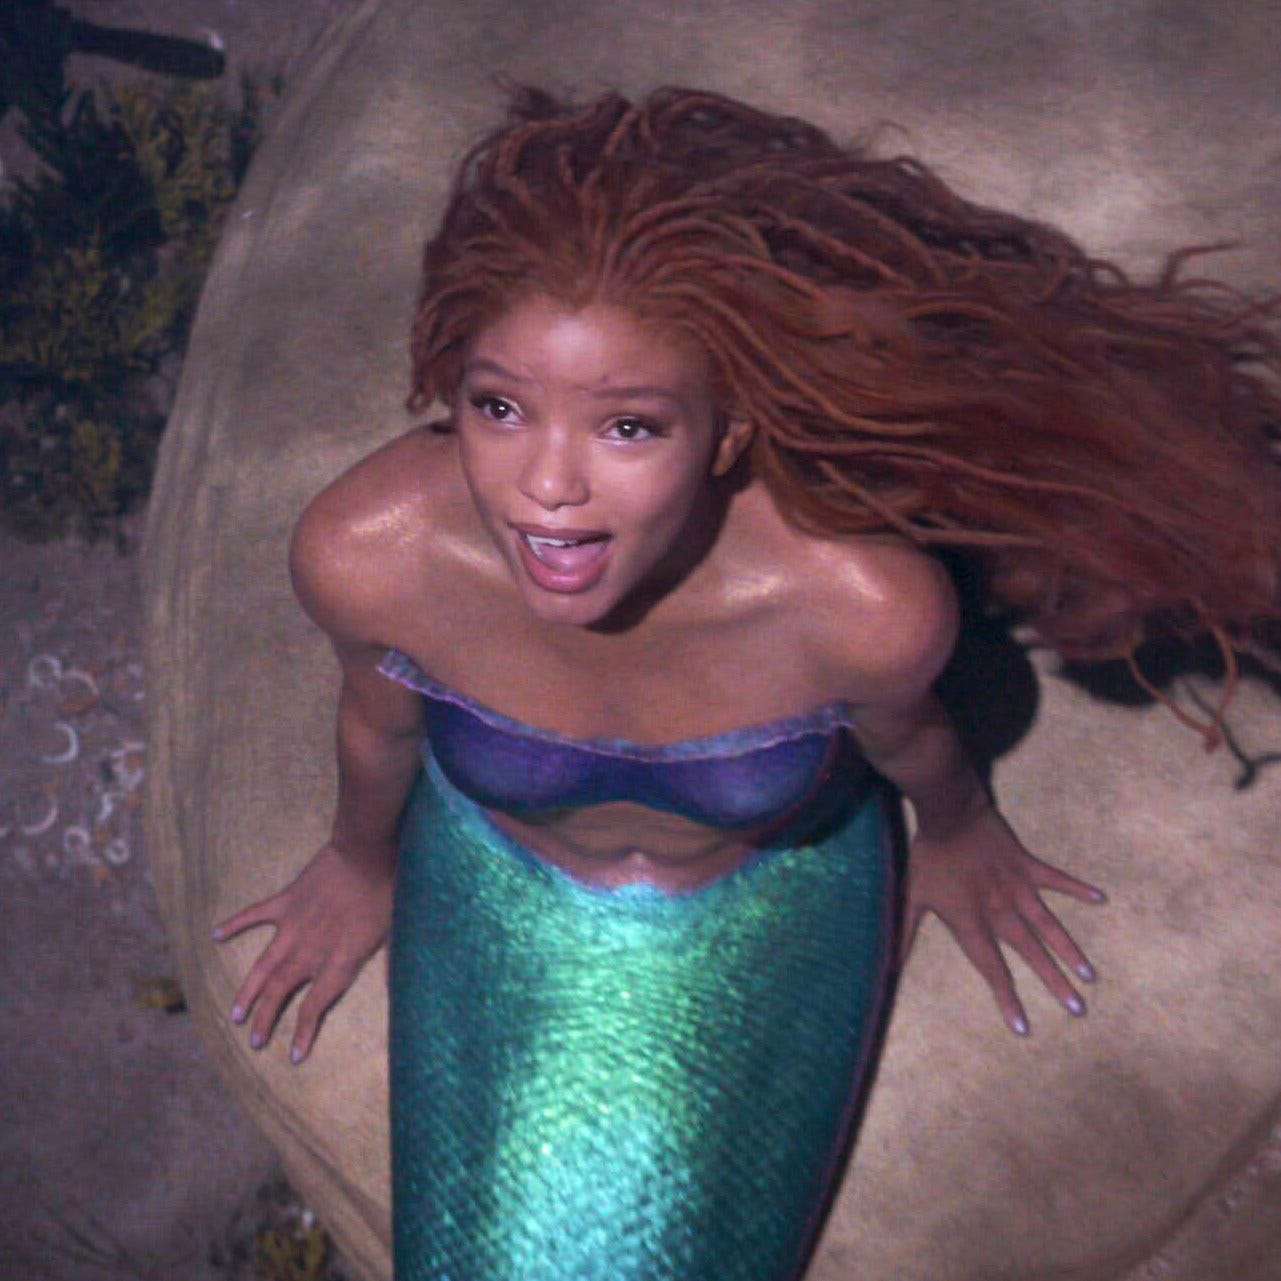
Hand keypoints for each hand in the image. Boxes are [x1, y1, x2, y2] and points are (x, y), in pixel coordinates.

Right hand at [212, 840, 394, 1063]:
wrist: (367, 851)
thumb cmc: (388, 891)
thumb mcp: (397, 934)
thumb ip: (393, 968)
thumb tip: (402, 995)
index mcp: (339, 961)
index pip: (315, 1006)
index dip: (303, 1032)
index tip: (293, 1056)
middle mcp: (310, 951)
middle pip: (281, 992)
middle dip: (265, 1019)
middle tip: (253, 1039)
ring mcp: (293, 926)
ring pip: (263, 966)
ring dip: (247, 991)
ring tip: (234, 1013)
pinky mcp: (286, 901)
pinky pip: (254, 915)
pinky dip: (234, 924)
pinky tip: (216, 934)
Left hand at [899, 805, 1104, 1035]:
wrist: (948, 813)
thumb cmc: (928, 856)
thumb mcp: (911, 896)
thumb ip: (902, 933)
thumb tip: (887, 964)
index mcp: (972, 922)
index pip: (992, 969)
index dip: (1007, 999)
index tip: (1024, 1028)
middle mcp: (1000, 911)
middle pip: (1031, 954)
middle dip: (1054, 983)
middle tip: (1078, 1010)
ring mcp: (1019, 888)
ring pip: (1050, 925)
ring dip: (1070, 950)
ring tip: (1090, 976)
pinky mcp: (1029, 865)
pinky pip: (1058, 880)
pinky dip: (1078, 888)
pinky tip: (1101, 898)